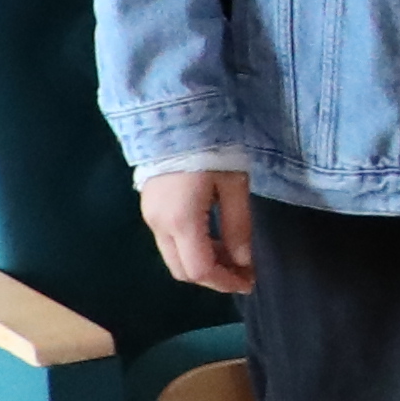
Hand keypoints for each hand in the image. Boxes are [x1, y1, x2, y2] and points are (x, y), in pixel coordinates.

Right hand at [137, 162, 253, 296]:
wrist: (174, 118)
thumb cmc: (211, 149)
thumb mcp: (234, 186)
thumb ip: (238, 227)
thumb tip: (244, 261)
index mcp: (181, 222)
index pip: (200, 270)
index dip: (225, 282)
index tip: (249, 282)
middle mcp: (159, 225)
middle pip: (182, 270)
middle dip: (213, 277)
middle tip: (243, 272)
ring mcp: (150, 217)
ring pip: (173, 257)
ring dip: (202, 263)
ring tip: (233, 256)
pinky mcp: (149, 208)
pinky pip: (169, 241)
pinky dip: (192, 249)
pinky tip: (214, 239)